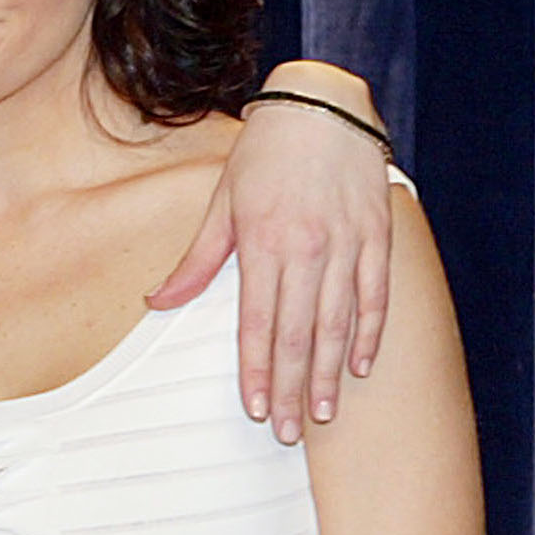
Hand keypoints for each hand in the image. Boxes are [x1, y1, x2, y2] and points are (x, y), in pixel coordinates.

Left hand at [147, 72, 393, 441]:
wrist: (323, 103)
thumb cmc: (265, 154)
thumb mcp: (222, 202)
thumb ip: (197, 260)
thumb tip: (156, 302)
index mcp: (263, 244)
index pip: (257, 324)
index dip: (255, 371)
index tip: (253, 408)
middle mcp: (308, 249)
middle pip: (297, 334)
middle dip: (289, 388)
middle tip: (285, 431)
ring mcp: (347, 243)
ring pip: (338, 322)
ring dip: (327, 372)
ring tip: (319, 414)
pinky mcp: (377, 234)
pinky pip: (375, 295)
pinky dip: (369, 332)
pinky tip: (359, 366)